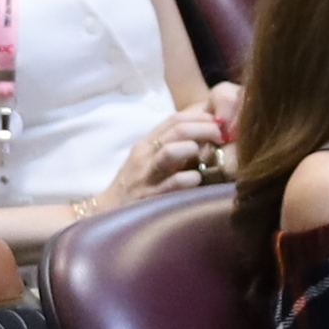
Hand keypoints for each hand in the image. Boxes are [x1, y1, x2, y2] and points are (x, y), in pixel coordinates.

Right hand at [105, 109, 224, 199]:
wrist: (106, 212)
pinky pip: (173, 183)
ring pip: (171, 151)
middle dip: (205, 128)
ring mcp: (147, 176)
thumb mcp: (148, 161)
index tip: (219, 121)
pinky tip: (198, 180)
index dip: (200, 116)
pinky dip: (191, 179)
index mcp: (146, 144)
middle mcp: (145, 156)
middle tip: (223, 136)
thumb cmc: (136, 186)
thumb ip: (171, 148)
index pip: (174, 119)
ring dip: (194, 148)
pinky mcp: (150, 197)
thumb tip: (204, 138)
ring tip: (207, 154)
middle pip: (177, 130)